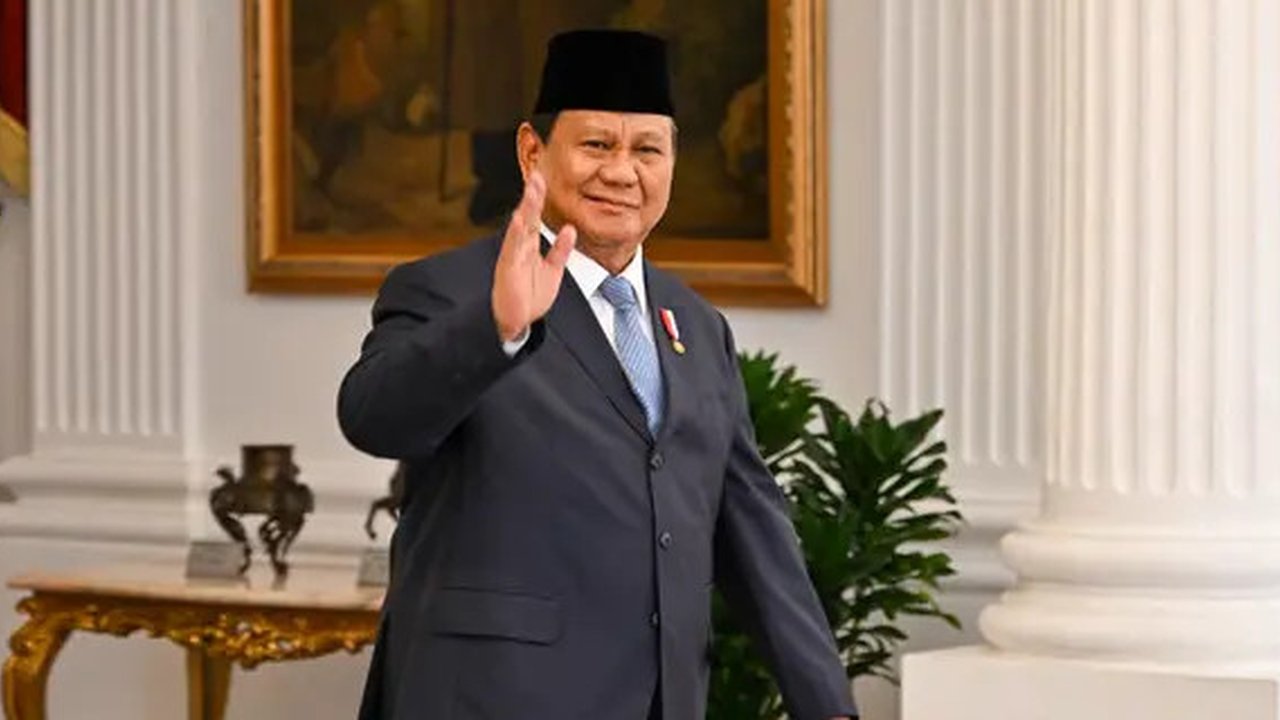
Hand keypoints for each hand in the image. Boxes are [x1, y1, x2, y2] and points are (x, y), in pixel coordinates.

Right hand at [491, 170, 576, 341]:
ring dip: (525, 208)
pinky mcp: (508, 269)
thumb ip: (560, 250)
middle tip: (537, 175)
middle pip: (526, 216)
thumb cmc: (530, 297)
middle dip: (532, 196)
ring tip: (531, 190)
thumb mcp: (552, 270)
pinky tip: (519, 219)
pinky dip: (516, 233)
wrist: (517, 323)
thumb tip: (570, 230)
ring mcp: (512, 257)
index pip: (534, 216)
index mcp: (529, 246)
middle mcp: (519, 247)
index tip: (542, 178)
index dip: (538, 198)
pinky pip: (512, 249)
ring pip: (520, 227)